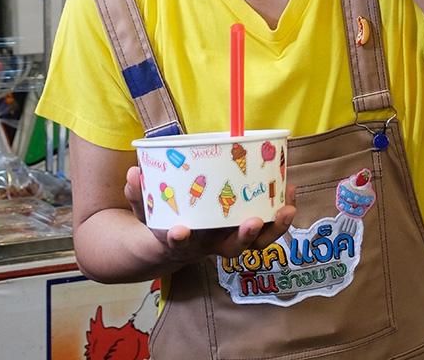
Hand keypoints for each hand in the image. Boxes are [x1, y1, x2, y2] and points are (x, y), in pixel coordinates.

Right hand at [124, 166, 296, 260]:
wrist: (175, 242)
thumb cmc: (162, 221)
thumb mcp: (145, 209)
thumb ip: (138, 194)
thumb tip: (133, 173)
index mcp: (182, 241)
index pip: (178, 244)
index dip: (177, 240)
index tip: (177, 231)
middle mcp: (211, 245)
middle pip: (231, 250)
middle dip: (243, 237)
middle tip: (251, 222)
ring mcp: (231, 239)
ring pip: (256, 243)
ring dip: (273, 228)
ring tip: (286, 209)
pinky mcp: (247, 229)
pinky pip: (268, 227)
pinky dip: (279, 213)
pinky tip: (290, 191)